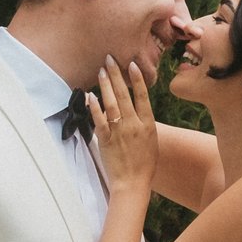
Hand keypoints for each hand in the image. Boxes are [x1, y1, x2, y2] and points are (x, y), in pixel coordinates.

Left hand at [88, 54, 156, 199]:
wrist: (133, 182)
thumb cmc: (144, 164)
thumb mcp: (151, 140)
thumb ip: (143, 122)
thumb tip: (136, 107)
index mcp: (148, 124)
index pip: (142, 96)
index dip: (137, 79)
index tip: (131, 65)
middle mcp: (134, 125)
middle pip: (125, 95)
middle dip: (116, 75)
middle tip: (110, 59)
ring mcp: (120, 132)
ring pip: (112, 104)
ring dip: (106, 85)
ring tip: (101, 71)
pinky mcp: (106, 139)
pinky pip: (99, 120)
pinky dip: (94, 106)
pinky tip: (90, 95)